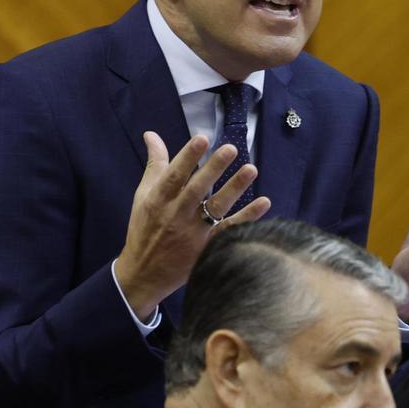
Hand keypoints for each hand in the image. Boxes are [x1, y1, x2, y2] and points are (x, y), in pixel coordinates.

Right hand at [116, 132, 270, 319]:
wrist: (143, 274)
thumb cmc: (144, 228)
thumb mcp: (144, 195)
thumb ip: (154, 164)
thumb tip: (151, 133)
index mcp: (158, 200)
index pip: (174, 175)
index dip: (187, 157)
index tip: (202, 138)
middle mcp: (176, 215)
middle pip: (197, 189)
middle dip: (213, 169)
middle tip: (231, 149)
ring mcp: (193, 233)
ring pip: (216, 209)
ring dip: (234, 188)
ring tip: (251, 169)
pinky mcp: (207, 247)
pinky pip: (230, 230)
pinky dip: (247, 217)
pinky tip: (264, 202)